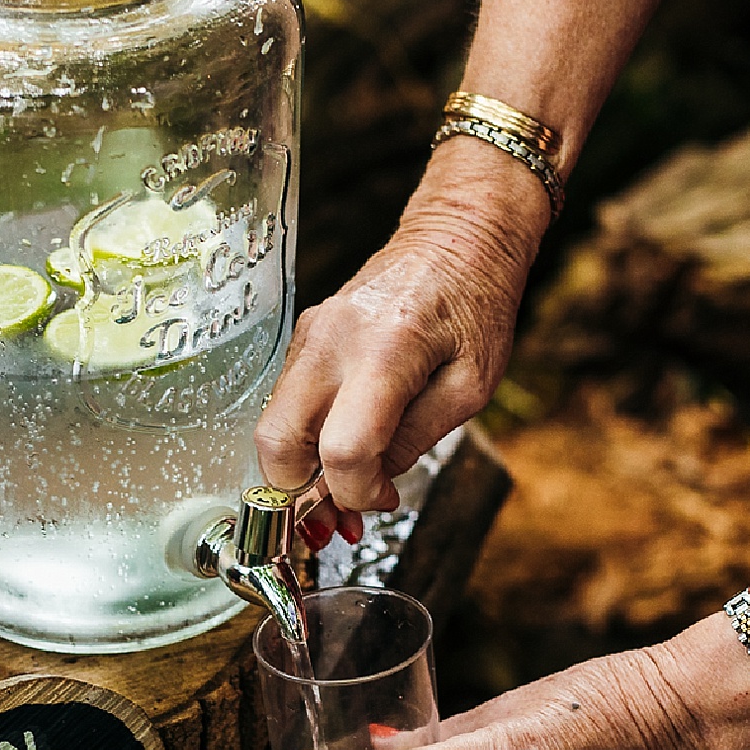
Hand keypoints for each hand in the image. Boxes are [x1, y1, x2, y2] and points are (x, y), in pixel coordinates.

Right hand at [257, 137, 548, 545]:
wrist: (457, 235)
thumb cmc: (476, 306)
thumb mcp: (471, 386)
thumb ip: (416, 439)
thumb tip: (368, 486)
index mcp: (387, 352)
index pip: (343, 450)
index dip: (356, 494)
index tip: (380, 503)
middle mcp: (333, 342)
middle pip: (276, 444)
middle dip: (299, 493)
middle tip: (337, 514)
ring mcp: (310, 336)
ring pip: (272, 427)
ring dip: (299, 469)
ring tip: (344, 486)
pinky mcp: (303, 336)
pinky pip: (288, 402)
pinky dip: (306, 436)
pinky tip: (343, 442)